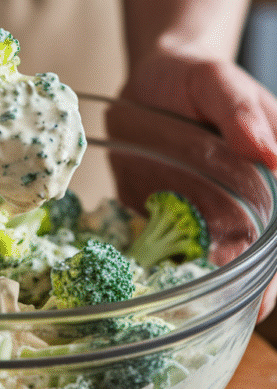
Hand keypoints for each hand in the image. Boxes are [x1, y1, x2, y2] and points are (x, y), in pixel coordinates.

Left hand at [120, 44, 276, 319]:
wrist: (154, 75)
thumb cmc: (197, 79)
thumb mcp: (219, 82)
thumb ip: (243, 114)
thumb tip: (271, 153)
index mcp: (261, 190)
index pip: (270, 249)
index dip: (268, 281)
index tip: (257, 304)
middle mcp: (227, 213)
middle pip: (233, 268)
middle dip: (222, 295)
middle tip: (202, 313)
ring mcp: (186, 220)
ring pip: (188, 267)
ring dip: (179, 290)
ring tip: (164, 310)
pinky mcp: (147, 219)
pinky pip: (144, 251)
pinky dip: (137, 267)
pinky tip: (127, 280)